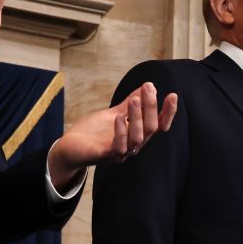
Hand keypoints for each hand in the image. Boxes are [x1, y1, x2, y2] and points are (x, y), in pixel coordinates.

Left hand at [47, 82, 178, 188]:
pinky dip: (120, 131)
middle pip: (151, 129)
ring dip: (137, 117)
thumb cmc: (93, 133)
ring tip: (134, 100)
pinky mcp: (105, 156)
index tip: (172, 95)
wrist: (70, 147)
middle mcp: (133, 146)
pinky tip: (118, 117)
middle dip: (151, 108)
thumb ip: (129, 104)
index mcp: (137, 135)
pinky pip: (118, 146)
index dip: (168, 112)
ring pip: (137, 137)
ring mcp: (120, 153)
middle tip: (148, 89)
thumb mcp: (113, 114)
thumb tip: (145, 87)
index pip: (159, 125)